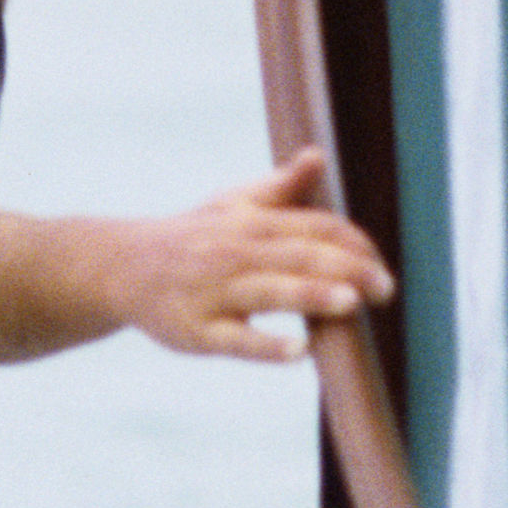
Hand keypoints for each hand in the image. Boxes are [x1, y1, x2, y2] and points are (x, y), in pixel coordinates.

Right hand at [107, 148, 391, 362]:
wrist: (121, 267)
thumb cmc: (191, 237)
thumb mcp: (232, 205)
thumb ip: (281, 189)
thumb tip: (318, 156)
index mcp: (249, 223)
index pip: (310, 227)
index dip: (349, 242)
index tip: (379, 262)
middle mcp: (233, 252)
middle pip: (298, 257)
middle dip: (345, 269)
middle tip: (386, 288)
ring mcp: (213, 293)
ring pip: (269, 292)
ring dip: (311, 295)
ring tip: (351, 303)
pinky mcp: (196, 333)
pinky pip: (235, 341)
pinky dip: (266, 345)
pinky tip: (298, 351)